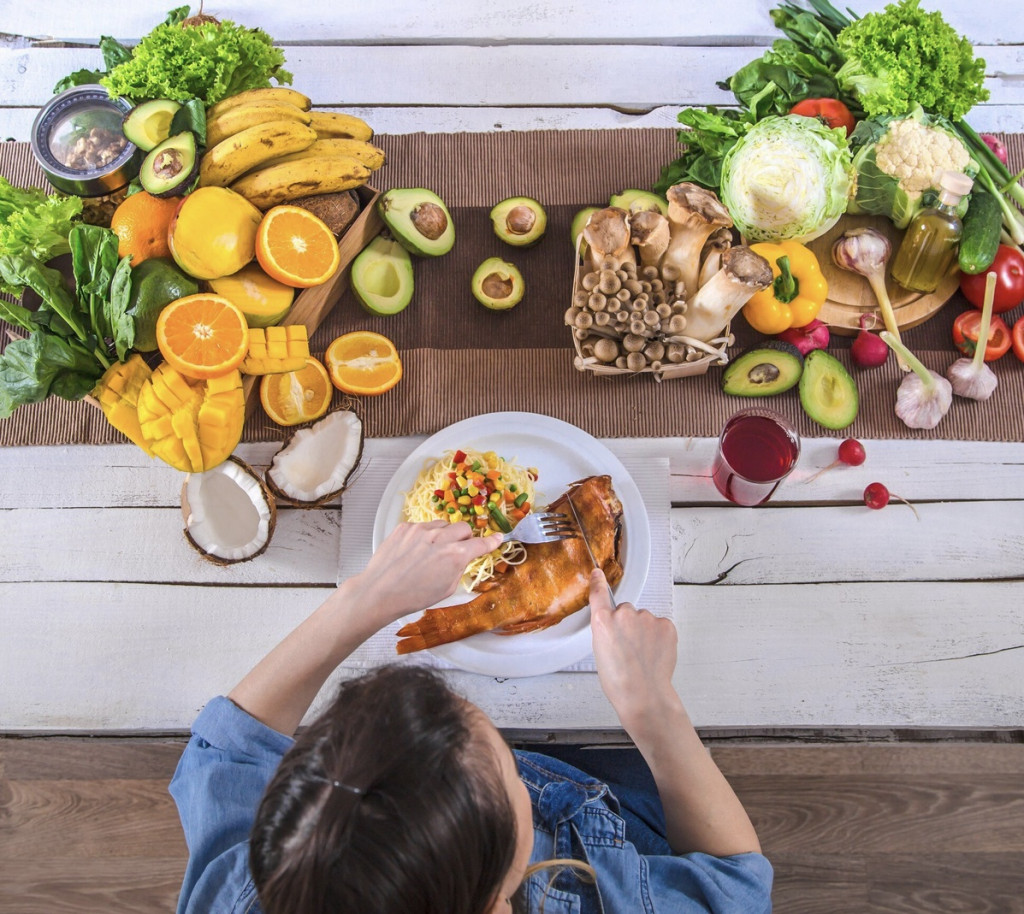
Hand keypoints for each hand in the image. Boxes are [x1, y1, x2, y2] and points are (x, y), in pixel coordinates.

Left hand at [355, 521, 502, 624]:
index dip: (491, 541)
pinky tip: (414, 551)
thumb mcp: (446, 588)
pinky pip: (422, 526)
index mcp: (455, 555)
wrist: (380, 592)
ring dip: (443, 535)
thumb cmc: (414, 596)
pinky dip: (424, 536)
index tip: (497, 537)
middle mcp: (440, 537)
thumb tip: (464, 556)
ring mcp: (421, 529)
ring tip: (431, 552)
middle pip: (463, 528)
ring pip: (443, 525)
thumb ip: (459, 567)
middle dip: (464, 538)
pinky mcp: (405, 527)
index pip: (480, 543)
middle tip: (456, 550)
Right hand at [589, 569, 679, 731]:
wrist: (643, 695)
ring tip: (642, 655)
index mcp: (602, 622)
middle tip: (628, 647)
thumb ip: (607, 631)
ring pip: (644, 619)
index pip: (599, 594)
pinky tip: (655, 653)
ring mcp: (647, 619)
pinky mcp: (666, 625)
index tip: (598, 574)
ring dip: (644, 631)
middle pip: (625, 610)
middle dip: (628, 624)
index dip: (598, 582)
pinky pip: (660, 625)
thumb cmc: (619, 681)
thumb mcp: (600, 653)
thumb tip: (617, 627)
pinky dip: (659, 636)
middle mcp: (624, 614)